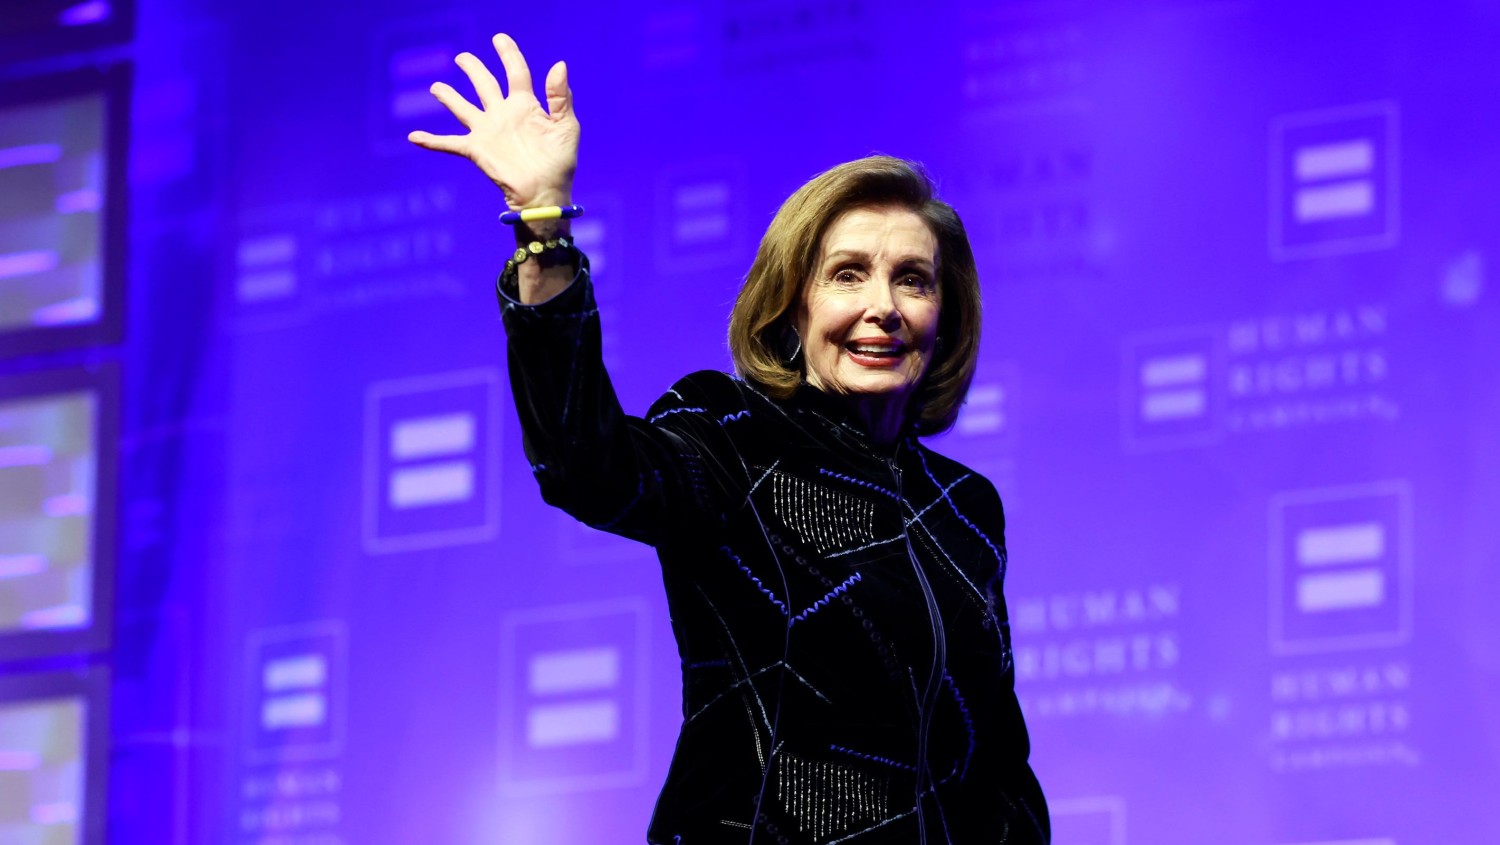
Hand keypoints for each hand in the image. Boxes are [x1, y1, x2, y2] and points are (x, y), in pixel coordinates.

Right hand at [408, 33, 578, 209]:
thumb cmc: (560, 162)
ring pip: (462, 108)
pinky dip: (431, 141)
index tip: (499, 39)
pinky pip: (448, 144)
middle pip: (484, 84)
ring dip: (448, 98)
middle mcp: (503, 114)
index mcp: (525, 105)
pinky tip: (413, 137)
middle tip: (461, 58)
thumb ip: (560, 96)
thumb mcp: (566, 126)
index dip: (508, 54)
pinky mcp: (476, 150)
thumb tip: (558, 64)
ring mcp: (487, 131)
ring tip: (435, 88)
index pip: (515, 72)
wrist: (545, 192)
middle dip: (473, 69)